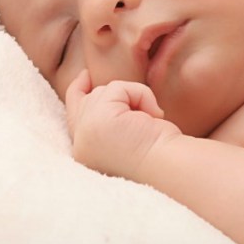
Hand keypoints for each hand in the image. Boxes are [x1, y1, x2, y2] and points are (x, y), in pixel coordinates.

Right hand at [64, 70, 180, 179]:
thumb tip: (107, 91)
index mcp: (86, 153)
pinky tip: (152, 116)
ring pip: (104, 91)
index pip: (73, 117)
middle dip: (113, 94)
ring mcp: (86, 132)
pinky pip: (117, 88)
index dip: (77, 92)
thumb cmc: (160, 153)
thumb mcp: (127, 134)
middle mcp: (81, 145)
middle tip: (132, 97)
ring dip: (133, 98)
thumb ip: (108, 117)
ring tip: (151, 120)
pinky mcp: (98, 119)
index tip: (86, 76)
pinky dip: (139, 94)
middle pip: (86, 100)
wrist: (170, 166)